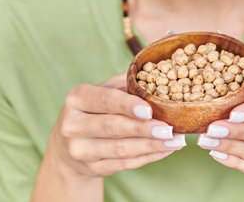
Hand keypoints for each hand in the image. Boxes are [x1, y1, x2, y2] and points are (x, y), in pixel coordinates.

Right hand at [32, 72, 185, 201]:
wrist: (68, 148)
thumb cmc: (94, 111)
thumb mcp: (101, 92)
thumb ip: (124, 83)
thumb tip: (154, 73)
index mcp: (77, 98)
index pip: (104, 100)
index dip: (127, 105)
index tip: (149, 109)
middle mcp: (73, 125)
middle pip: (113, 127)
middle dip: (144, 129)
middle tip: (169, 129)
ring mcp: (80, 150)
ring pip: (120, 149)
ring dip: (152, 145)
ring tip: (175, 141)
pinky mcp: (91, 168)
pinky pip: (124, 164)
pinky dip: (148, 157)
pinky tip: (165, 150)